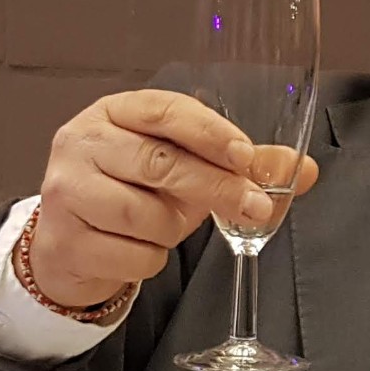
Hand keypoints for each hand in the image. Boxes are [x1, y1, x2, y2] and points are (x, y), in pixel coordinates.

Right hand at [24, 90, 320, 308]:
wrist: (73, 242)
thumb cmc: (136, 194)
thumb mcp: (189, 171)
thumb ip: (244, 167)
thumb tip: (305, 169)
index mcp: (116, 112)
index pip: (166, 110)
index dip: (210, 132)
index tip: (247, 156)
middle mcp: (83, 143)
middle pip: (160, 163)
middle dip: (217, 187)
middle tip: (256, 206)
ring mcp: (66, 190)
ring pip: (146, 215)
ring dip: (173, 230)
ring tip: (168, 225)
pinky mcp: (63, 239)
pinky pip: (132, 255)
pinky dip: (150, 260)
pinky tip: (139, 249)